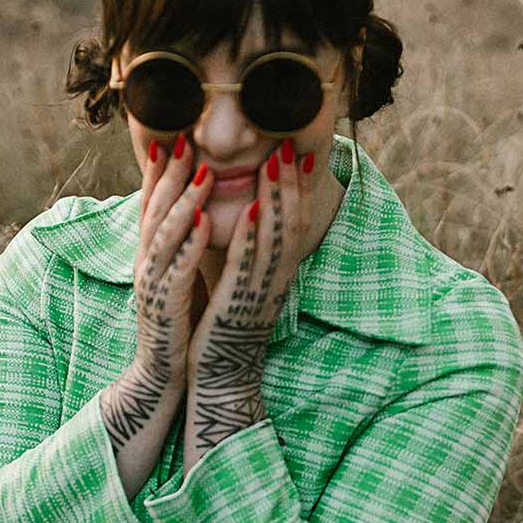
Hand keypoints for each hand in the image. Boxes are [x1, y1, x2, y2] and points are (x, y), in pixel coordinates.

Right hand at [104, 133, 211, 452]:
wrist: (163, 376)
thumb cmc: (178, 324)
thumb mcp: (179, 277)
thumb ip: (181, 247)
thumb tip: (195, 215)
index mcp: (151, 256)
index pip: (153, 205)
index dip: (160, 172)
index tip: (173, 137)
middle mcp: (146, 264)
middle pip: (155, 209)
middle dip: (170, 173)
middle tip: (184, 139)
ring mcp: (152, 284)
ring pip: (164, 233)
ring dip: (183, 200)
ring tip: (202, 170)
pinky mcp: (165, 306)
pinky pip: (178, 268)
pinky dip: (191, 243)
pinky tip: (205, 222)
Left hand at [183, 138, 313, 465]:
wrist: (220, 380)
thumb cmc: (225, 332)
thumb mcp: (240, 287)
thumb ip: (247, 256)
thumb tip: (246, 221)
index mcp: (275, 275)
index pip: (293, 224)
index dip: (299, 189)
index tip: (302, 154)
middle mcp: (275, 279)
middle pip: (290, 222)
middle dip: (291, 181)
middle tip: (294, 142)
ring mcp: (260, 291)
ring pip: (273, 236)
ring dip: (275, 195)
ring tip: (276, 159)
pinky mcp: (237, 302)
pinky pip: (245, 262)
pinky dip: (248, 232)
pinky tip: (248, 205)